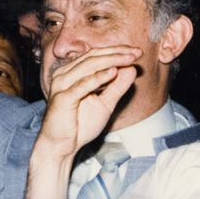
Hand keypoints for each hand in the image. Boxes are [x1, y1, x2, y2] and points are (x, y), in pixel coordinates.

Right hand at [36, 46, 140, 160]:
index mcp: (73, 72)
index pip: (97, 55)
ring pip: (89, 66)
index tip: (138, 52)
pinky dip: (98, 77)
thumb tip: (132, 69)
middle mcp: (65, 74)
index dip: (118, 51)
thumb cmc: (79, 125)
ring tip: (129, 59)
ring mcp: (62, 84)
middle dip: (117, 53)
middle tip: (136, 53)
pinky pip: (82, 85)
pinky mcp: (63, 98)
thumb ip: (117, 87)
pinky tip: (113, 72)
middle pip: (94, 56)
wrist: (62, 147)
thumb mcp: (105, 104)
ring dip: (111, 61)